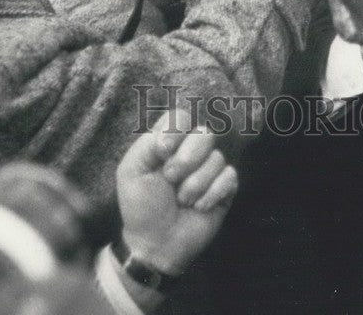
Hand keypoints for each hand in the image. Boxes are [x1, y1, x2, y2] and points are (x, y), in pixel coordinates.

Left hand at [116, 109, 238, 275]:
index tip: (162, 153)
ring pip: (217, 158)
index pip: (182, 117)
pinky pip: (230, 177)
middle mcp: (192, 151)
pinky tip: (199, 207)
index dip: (176, 132)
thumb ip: (148, 144)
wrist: (156, 244)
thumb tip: (173, 138)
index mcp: (169, 142)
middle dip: (186, 161)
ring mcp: (210, 169)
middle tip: (170, 180)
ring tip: (182, 200)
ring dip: (195, 184)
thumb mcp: (132, 171)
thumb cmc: (141, 207)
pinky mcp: (225, 188)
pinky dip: (212, 194)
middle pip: (204, 134)